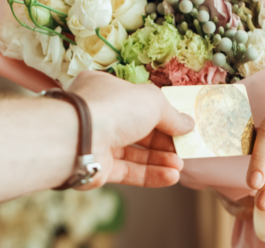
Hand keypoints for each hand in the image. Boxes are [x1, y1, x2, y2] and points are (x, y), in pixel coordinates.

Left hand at [69, 71, 194, 188]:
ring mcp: (98, 141)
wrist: (76, 139)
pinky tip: (171, 176)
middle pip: (138, 129)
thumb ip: (172, 114)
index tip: (180, 125)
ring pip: (133, 152)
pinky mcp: (98, 167)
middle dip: (163, 140)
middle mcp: (100, 114)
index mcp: (106, 89)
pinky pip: (127, 172)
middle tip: (183, 148)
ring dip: (159, 159)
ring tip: (180, 165)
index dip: (161, 114)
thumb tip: (188, 124)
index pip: (137, 102)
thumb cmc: (113, 108)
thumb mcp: (153, 101)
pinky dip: (150, 174)